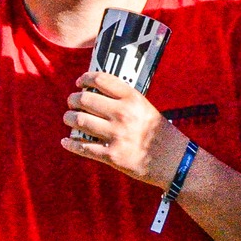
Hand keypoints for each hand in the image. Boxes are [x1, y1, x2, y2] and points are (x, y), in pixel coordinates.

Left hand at [61, 70, 187, 187]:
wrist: (174, 161)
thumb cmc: (160, 133)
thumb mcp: (146, 109)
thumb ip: (124, 101)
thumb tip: (95, 94)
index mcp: (133, 99)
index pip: (100, 80)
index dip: (85, 79)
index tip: (79, 83)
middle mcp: (123, 114)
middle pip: (85, 100)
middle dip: (73, 100)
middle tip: (71, 102)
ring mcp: (116, 135)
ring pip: (80, 121)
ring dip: (70, 119)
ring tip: (69, 119)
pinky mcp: (112, 155)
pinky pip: (83, 147)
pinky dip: (71, 144)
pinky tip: (66, 141)